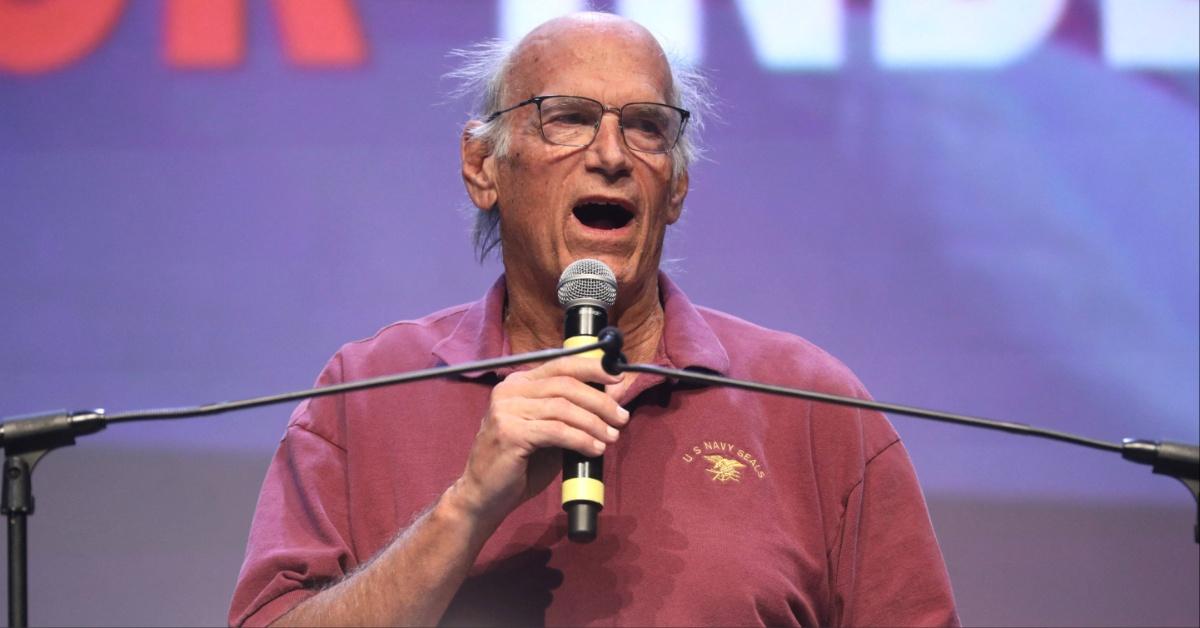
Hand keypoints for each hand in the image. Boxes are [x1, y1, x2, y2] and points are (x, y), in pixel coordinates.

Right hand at [450, 356, 629, 527]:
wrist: (485, 495)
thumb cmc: (521, 465)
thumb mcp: (553, 433)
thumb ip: (577, 414)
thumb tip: (614, 397)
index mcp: (519, 384)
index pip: (561, 364)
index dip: (592, 368)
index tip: (618, 378)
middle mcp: (510, 391)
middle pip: (565, 385)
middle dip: (600, 401)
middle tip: (622, 418)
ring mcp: (506, 410)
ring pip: (563, 408)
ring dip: (594, 423)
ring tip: (611, 437)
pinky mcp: (509, 432)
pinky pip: (555, 431)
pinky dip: (580, 439)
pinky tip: (594, 449)